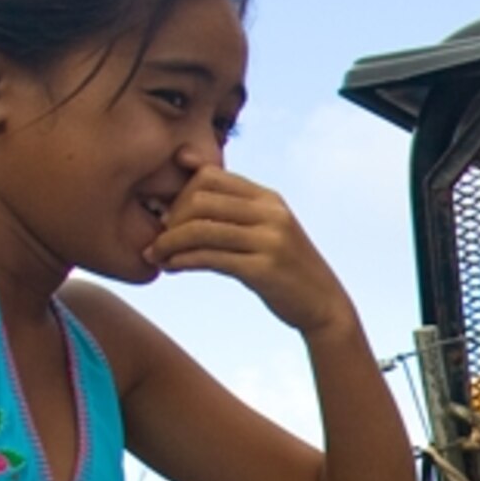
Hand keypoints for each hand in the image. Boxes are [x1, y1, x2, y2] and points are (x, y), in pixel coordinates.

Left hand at [148, 167, 359, 337]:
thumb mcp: (267, 230)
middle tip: (158, 240)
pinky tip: (172, 268)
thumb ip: (235, 210)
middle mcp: (271, 213)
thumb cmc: (285, 268)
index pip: (210, 175)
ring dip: (168, 243)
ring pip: (201, 229)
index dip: (179, 193)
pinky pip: (211, 258)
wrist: (324, 305)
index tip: (168, 217)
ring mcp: (270, 240)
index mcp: (269, 198)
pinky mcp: (264, 270)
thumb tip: (187, 177)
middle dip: (170, 219)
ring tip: (155, 256)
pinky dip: (183, 261)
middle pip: (200, 199)